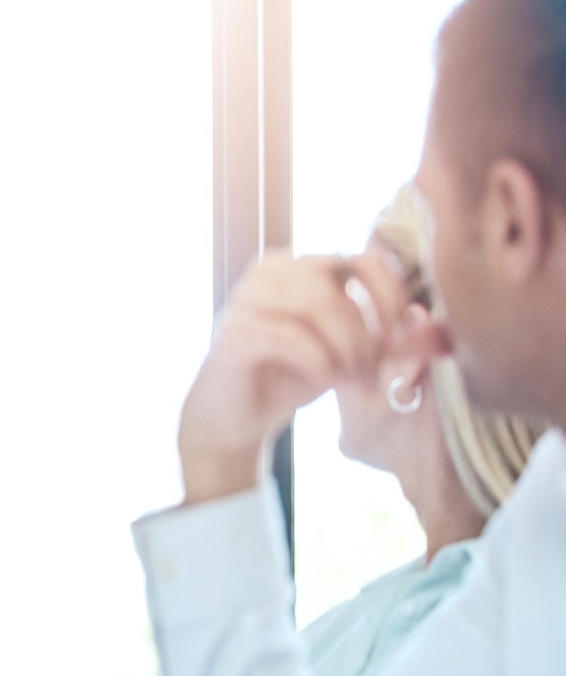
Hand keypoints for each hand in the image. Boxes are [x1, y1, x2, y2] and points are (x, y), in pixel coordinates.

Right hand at [177, 249, 446, 503]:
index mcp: (301, 267)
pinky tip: (326, 381)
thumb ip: (389, 341)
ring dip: (344, 346)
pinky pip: (288, 336)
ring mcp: (247, 299)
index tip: (401, 338)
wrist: (234, 415)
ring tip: (354, 381)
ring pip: (314, 302)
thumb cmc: (291, 376)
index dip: (391, 296)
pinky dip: (317, 361)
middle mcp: (271, 273)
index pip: (362, 260)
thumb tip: (441, 335)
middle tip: (374, 372)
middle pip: (336, 282)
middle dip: (365, 331)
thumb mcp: (349, 355)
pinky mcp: (235, 332)